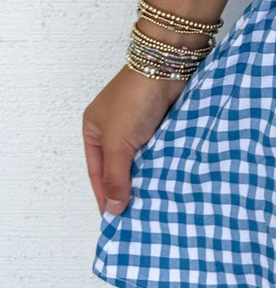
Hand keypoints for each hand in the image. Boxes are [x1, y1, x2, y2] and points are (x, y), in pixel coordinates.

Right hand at [83, 65, 187, 214]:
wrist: (167, 68)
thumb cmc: (133, 101)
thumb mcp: (118, 143)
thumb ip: (116, 176)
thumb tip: (114, 208)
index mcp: (94, 131)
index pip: (97, 172)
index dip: (105, 195)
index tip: (114, 219)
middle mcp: (115, 129)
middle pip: (120, 167)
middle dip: (128, 189)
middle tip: (137, 217)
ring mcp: (140, 126)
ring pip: (143, 160)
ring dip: (148, 178)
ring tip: (154, 205)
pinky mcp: (162, 124)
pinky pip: (161, 151)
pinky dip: (164, 165)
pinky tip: (169, 182)